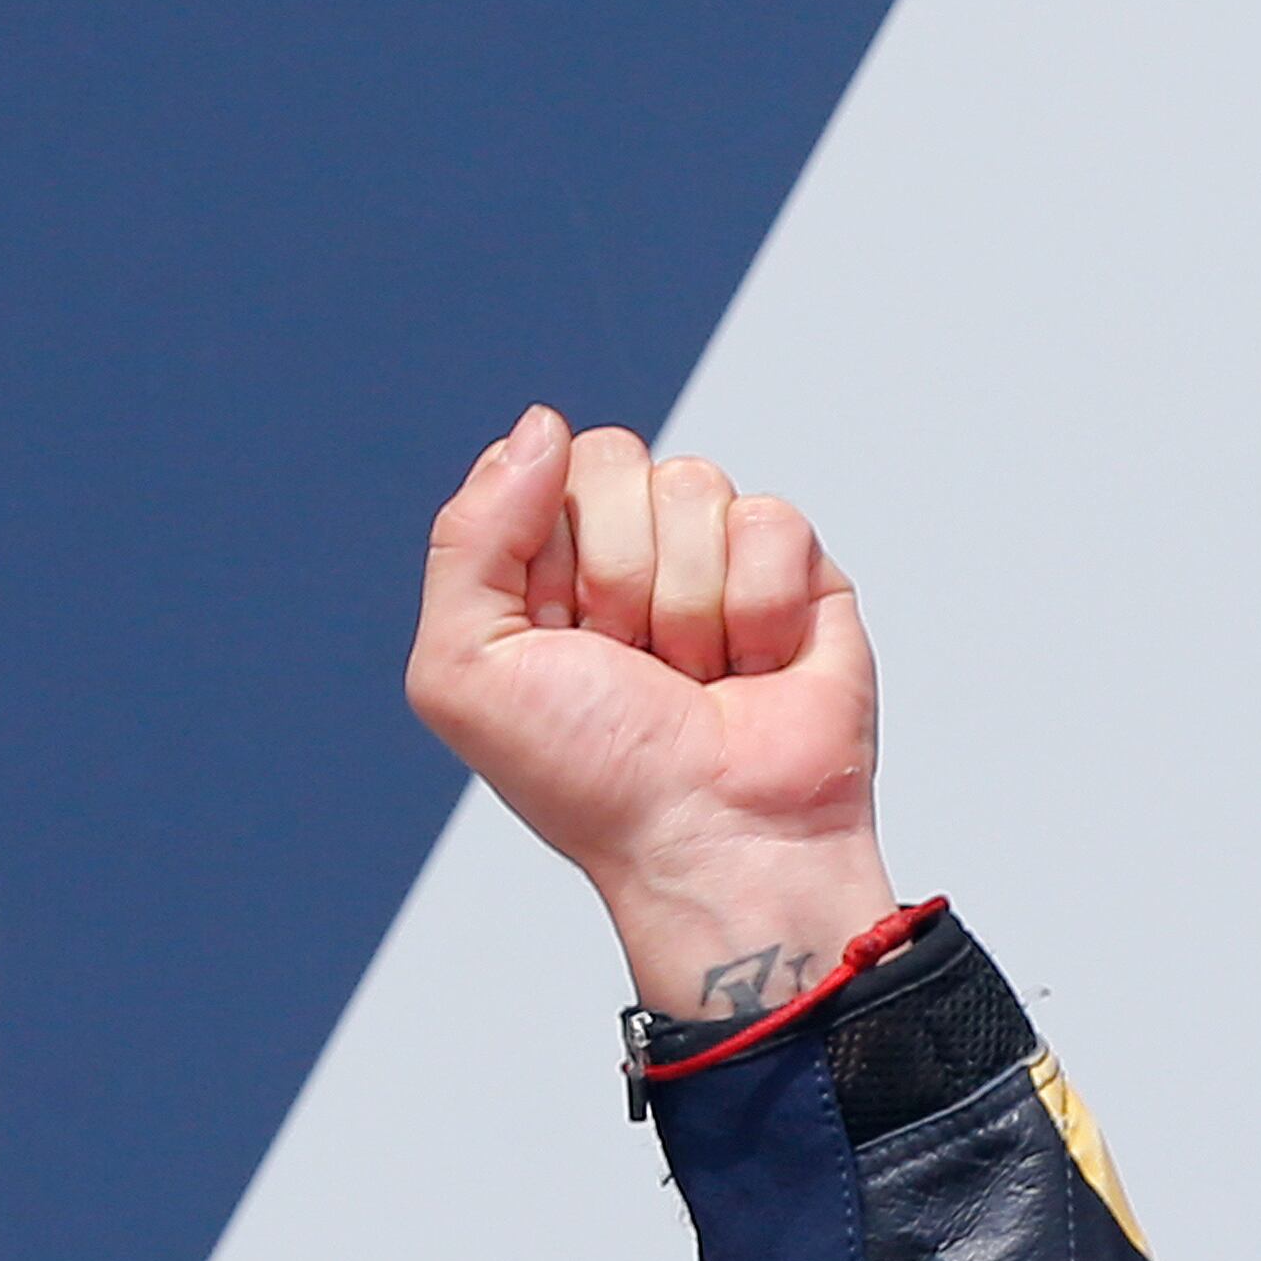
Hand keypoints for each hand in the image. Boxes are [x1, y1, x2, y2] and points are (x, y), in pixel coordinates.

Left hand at [407, 412, 896, 1022]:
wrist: (710, 834)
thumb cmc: (588, 774)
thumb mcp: (464, 670)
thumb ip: (468, 538)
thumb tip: (539, 427)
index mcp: (536, 571)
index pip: (536, 472)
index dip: (544, 555)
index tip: (557, 639)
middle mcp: (622, 554)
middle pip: (613, 460)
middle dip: (613, 575)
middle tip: (627, 662)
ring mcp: (710, 556)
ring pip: (693, 484)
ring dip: (685, 604)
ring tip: (690, 678)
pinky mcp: (796, 569)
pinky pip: (770, 519)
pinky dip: (756, 607)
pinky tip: (753, 668)